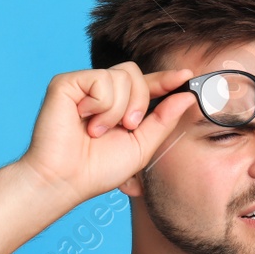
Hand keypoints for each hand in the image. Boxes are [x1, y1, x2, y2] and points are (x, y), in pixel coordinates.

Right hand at [19, 61, 198, 205]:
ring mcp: (83, 86)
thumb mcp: (142, 145)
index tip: (187, 75)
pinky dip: (100, 104)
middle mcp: (100, 92)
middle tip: (127, 127)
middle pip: (135, 73)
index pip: (146, 84)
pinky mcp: (66, 83)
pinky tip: (84, 120)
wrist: (67, 180)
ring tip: (96, 130)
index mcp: (119, 106)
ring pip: (121, 76)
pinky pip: (101, 79)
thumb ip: (164, 120)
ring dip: (116, 110)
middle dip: (140, 102)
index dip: (166, 79)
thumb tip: (187, 97)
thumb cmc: (99, 168)